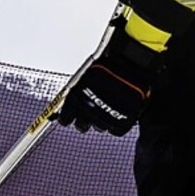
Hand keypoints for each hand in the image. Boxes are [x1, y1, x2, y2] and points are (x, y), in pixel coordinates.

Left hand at [59, 21, 160, 135]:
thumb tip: (73, 97)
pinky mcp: (121, 123)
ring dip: (101, 121)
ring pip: (99, 127)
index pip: (65, 118)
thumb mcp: (86, 75)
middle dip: (84, 121)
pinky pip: (116, 131)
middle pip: (82, 126)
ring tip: (106, 112)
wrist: (129, 64)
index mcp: (76, 99)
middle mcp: (88, 111)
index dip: (67, 118)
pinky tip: (117, 117)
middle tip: (90, 114)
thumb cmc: (108, 64)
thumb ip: (79, 89)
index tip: (68, 117)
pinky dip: (116, 125)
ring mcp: (105, 118)